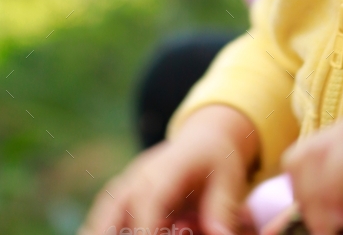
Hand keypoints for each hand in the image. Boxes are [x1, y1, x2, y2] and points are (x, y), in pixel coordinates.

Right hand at [79, 104, 259, 234]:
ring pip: (107, 205)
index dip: (144, 226)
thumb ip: (221, 208)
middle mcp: (143, 172)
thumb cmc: (217, 160)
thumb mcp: (229, 179)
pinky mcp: (125, 190)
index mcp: (169, 166)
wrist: (204, 138)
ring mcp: (130, 179)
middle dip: (110, 228)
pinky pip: (106, 208)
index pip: (151, 198)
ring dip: (100, 225)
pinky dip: (100, 223)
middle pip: (118, 201)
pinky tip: (93, 233)